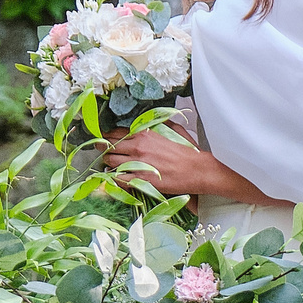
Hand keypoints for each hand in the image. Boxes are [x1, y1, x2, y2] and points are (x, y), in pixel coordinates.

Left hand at [103, 127, 275, 205]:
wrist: (197, 170)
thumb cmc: (188, 151)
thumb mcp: (173, 130)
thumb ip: (159, 125)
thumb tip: (151, 122)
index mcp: (144, 133)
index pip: (115, 133)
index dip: (108, 138)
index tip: (105, 141)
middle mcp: (137, 146)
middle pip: (109, 147)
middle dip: (105, 151)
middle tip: (105, 154)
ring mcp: (137, 163)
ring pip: (110, 162)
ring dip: (108, 164)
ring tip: (112, 167)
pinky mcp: (140, 179)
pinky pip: (117, 179)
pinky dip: (114, 178)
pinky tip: (117, 179)